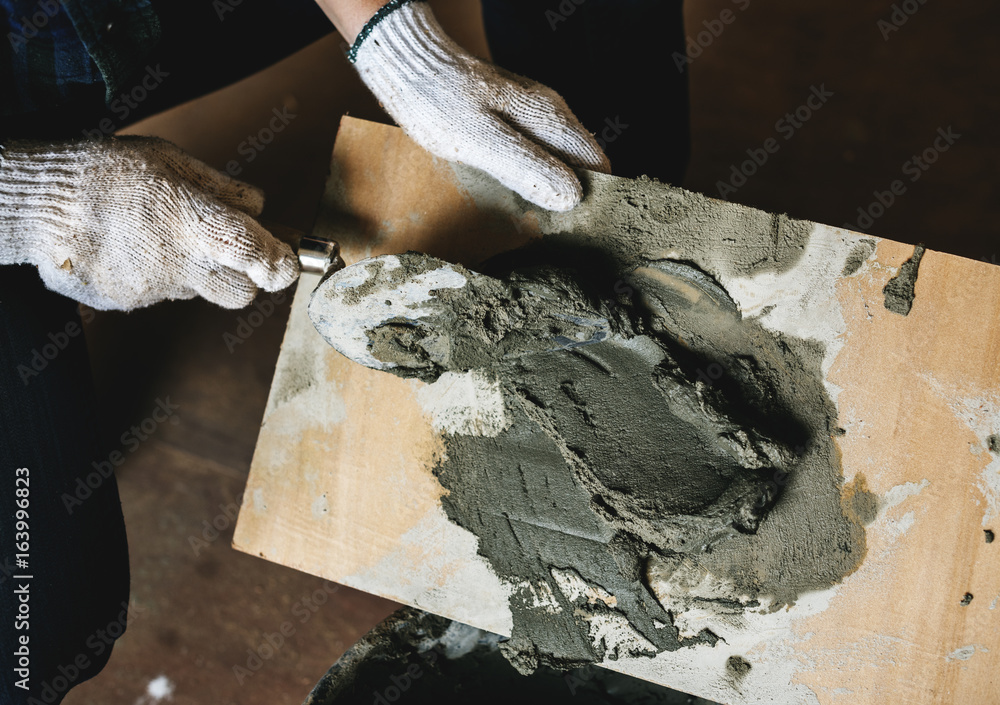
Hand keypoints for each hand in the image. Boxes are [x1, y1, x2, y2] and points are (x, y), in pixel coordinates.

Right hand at [0, 136, 297, 310]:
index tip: (285, 260)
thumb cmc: (111, 171)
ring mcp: (149, 288)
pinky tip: (132, 249)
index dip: (280, 265)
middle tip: (226, 249)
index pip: (256, 256)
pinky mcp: (124, 303)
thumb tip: (261, 211)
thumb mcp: (171, 160)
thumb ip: (223, 190)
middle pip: (240, 294)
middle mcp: (175, 262)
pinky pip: (159, 294)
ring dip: (195, 272)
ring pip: (198, 292)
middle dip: (243, 276)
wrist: (37, 201)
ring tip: (160, 237)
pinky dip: (156, 276)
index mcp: (191, 220)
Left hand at [349, 0, 609, 211]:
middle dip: (570, 195)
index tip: (572, 224)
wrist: (408, 65)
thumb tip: (572, 197)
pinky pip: (533, 152)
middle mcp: (550, 113)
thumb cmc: (440, 104)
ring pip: (557, 158)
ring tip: (527, 214)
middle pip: (580, 163)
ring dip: (547, 187)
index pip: (597, 164)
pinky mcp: (511, 118)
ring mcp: (531, 114)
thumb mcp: (483, 142)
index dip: (591, 196)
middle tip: (545, 225)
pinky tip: (507, 189)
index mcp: (551, 118)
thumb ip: (528, 167)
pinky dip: (527, 174)